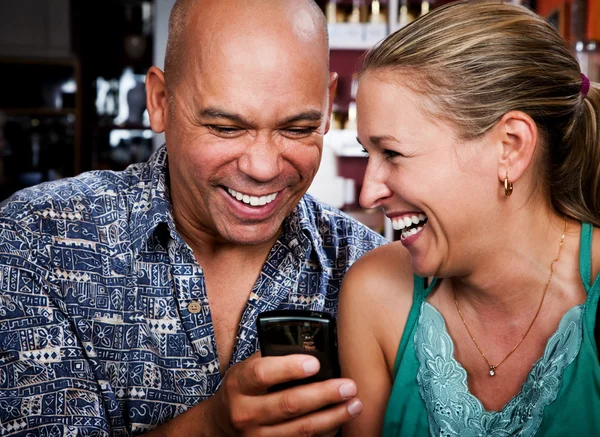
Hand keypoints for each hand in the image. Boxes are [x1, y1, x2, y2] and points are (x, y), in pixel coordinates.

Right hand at [207, 352, 362, 435]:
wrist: (220, 425)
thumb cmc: (241, 389)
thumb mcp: (246, 369)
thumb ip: (272, 359)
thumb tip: (312, 348)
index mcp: (239, 384)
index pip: (262, 373)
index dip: (289, 368)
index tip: (315, 363)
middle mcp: (246, 412)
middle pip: (288, 404)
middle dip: (323, 394)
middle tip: (348, 386)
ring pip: (300, 429)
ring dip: (332, 417)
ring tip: (354, 404)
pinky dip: (325, 432)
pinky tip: (340, 421)